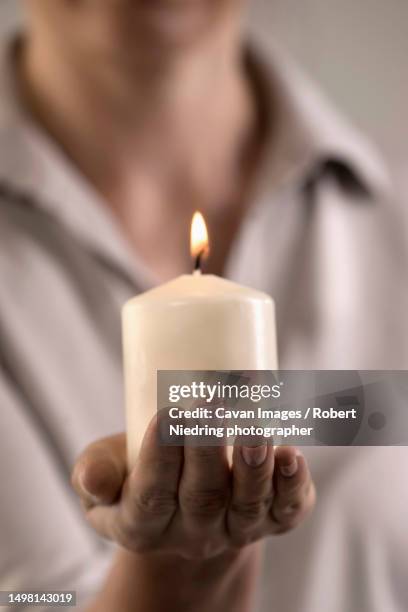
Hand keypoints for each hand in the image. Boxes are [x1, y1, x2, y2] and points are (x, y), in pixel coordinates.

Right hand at [72, 416, 314, 559]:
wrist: (184, 508)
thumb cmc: (139, 474)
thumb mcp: (105, 472)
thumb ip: (93, 473)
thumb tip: (95, 479)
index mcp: (143, 525)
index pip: (152, 494)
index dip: (161, 455)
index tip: (168, 414)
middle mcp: (193, 534)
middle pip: (202, 496)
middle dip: (207, 449)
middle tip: (211, 403)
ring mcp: (237, 528)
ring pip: (247, 503)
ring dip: (253, 465)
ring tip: (254, 429)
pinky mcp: (274, 518)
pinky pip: (287, 510)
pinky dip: (292, 485)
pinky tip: (291, 455)